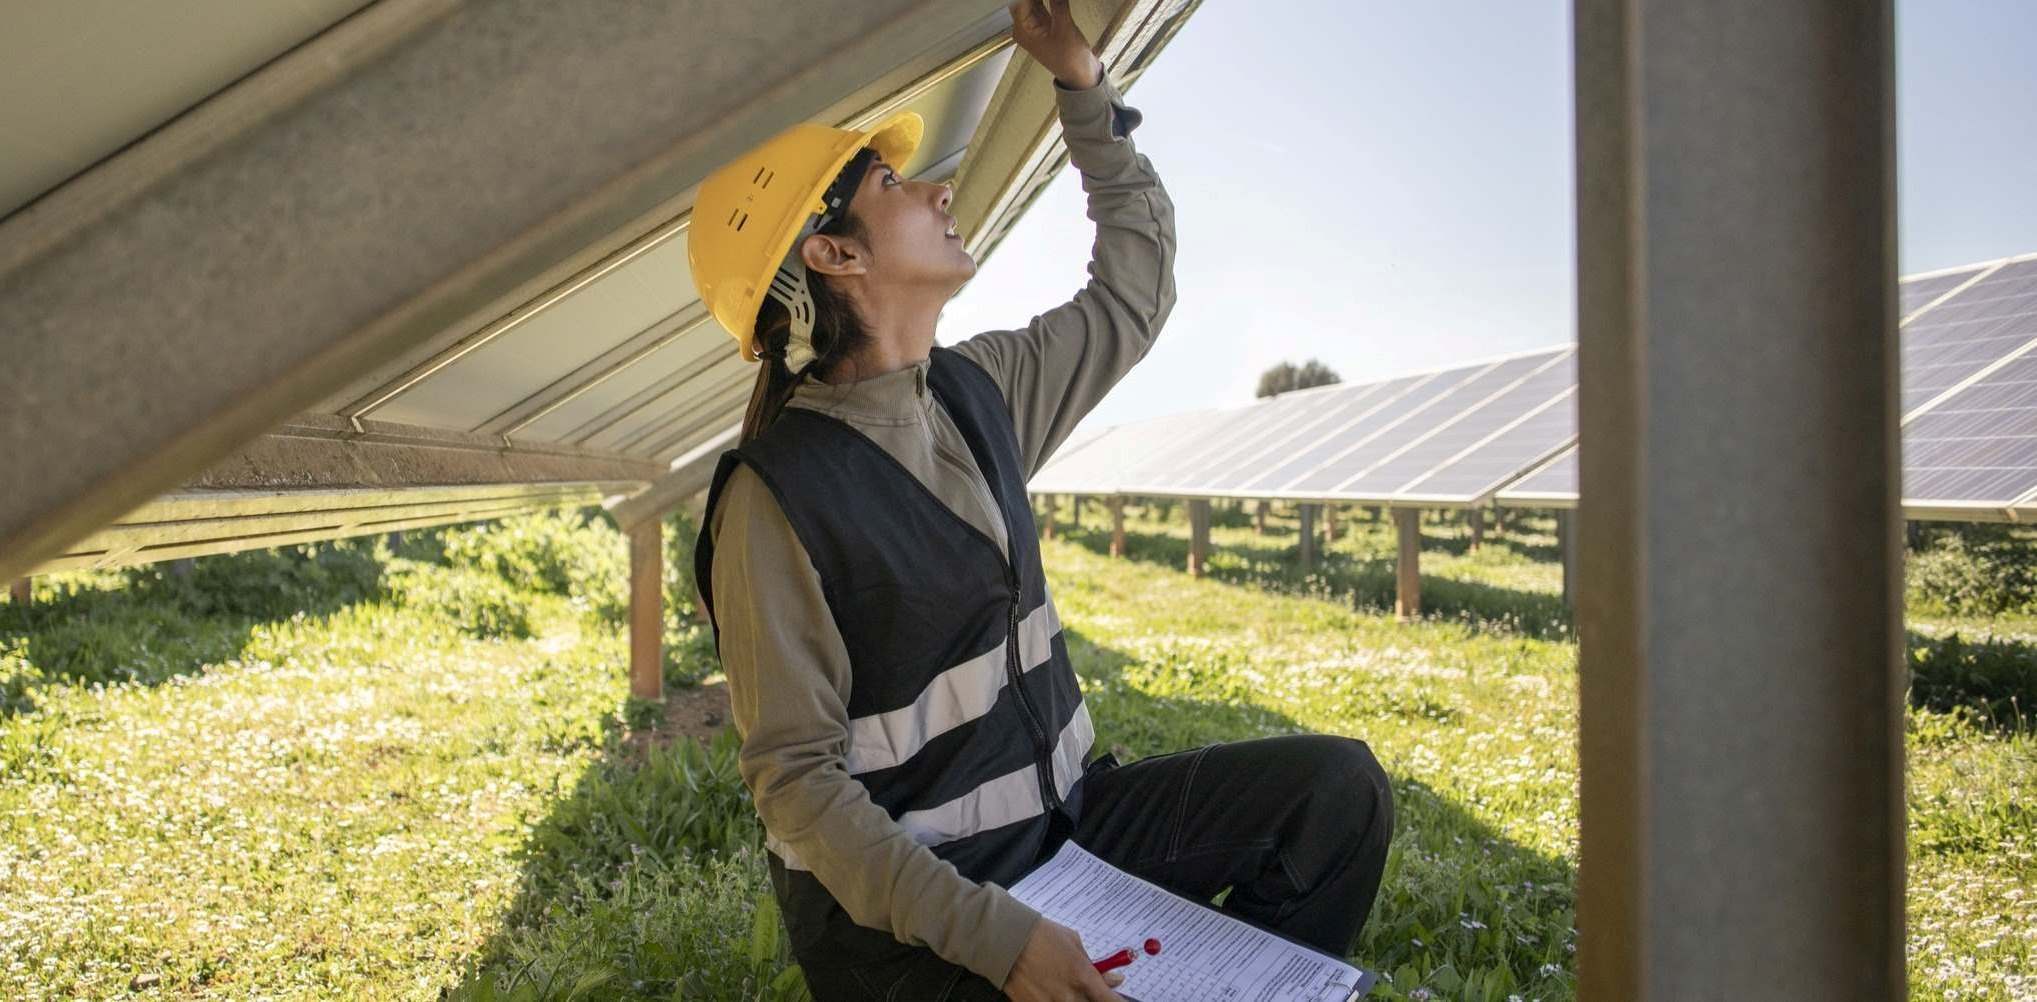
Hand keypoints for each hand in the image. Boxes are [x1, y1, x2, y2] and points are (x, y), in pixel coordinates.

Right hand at [1003, 918, 1124, 1000]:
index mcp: (1083, 977)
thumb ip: (1095, 966)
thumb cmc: (1040, 935)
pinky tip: (1047, 987)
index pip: (1110, 1001)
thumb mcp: (1074, 943)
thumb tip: (1114, 979)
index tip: (1115, 999)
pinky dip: (1052, 999)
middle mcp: (1068, 997)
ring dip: (1072, 997)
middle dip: (1091, 997)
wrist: (1005, 940)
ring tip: (1061, 982)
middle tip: (1083, 986)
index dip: (1116, 1001)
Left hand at [1007, 0, 1103, 89]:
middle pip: (1024, 0)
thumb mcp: (1064, 28)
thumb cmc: (1070, 60)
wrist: (1080, 75)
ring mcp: (1036, 24)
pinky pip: (1043, 3)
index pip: (1019, 1)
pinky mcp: (1047, 22)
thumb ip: (1058, 4)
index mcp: (1022, 30)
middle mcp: (1025, 26)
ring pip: (1033, 0)